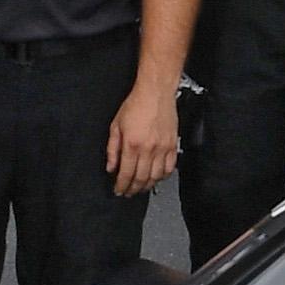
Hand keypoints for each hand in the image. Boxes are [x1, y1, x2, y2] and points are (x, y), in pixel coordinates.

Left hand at [105, 77, 183, 199]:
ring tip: (140, 188)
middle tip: (128, 193)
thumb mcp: (116, 125)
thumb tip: (111, 167)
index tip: (118, 190)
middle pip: (141, 178)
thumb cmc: (136, 105)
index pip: (126, 173)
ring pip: (156, 176)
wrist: (155, 92)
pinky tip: (156, 177)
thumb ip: (112, 149)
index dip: (121, 186)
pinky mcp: (173, 145)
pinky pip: (170, 168)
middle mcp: (148, 149)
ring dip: (147, 185)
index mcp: (132, 144)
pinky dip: (163, 176)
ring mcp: (163, 148)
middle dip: (133, 189)